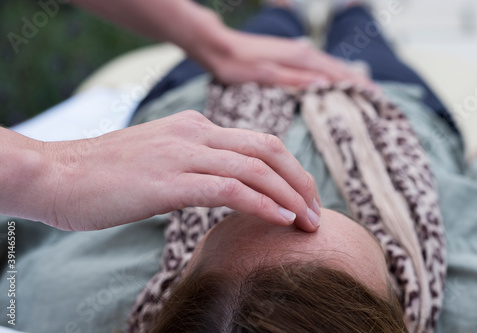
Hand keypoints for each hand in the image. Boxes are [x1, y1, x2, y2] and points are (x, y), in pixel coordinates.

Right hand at [40, 111, 320, 231]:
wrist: (57, 174)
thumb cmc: (105, 173)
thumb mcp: (159, 158)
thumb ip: (193, 165)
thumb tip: (222, 186)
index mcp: (195, 126)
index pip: (258, 143)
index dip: (289, 170)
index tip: (302, 198)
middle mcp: (195, 133)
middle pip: (268, 149)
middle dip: (300, 181)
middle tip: (316, 211)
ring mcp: (182, 154)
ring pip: (255, 167)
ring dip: (289, 196)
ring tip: (308, 222)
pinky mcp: (168, 181)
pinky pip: (229, 188)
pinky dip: (261, 203)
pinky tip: (280, 220)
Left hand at [194, 28, 377, 89]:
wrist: (218, 46)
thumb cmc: (238, 64)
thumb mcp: (264, 75)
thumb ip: (294, 79)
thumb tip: (324, 84)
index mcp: (301, 58)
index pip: (338, 73)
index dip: (358, 86)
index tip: (377, 99)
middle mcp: (303, 52)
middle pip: (339, 69)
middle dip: (359, 83)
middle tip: (379, 100)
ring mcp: (297, 52)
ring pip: (330, 67)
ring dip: (348, 79)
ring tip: (364, 93)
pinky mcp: (290, 56)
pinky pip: (319, 67)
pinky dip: (332, 76)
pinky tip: (333, 84)